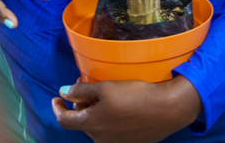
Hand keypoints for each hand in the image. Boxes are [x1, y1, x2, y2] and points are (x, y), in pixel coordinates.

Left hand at [52, 77, 201, 142]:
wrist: (168, 109)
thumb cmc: (135, 96)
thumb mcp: (105, 88)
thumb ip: (81, 91)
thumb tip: (62, 92)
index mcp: (91, 125)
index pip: (64, 120)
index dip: (57, 108)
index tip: (56, 98)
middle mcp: (100, 139)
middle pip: (82, 122)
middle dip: (80, 104)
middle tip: (86, 87)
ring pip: (97, 127)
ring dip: (95, 112)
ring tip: (104, 96)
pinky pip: (112, 132)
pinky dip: (109, 120)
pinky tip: (119, 107)